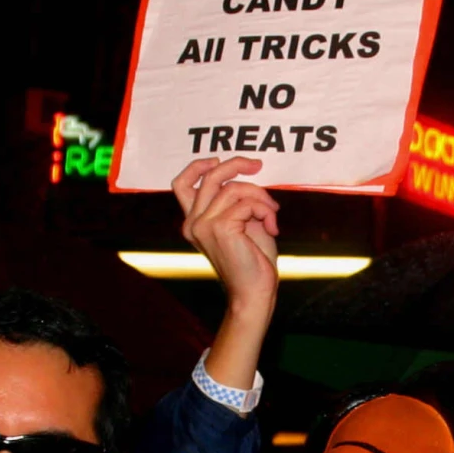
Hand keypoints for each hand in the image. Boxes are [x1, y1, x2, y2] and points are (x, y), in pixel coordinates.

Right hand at [174, 156, 280, 391]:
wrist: (255, 293)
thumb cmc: (253, 261)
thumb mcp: (244, 223)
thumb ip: (237, 201)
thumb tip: (245, 175)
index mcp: (194, 221)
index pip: (181, 184)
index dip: (198, 166)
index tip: (219, 159)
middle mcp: (193, 222)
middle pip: (209, 176)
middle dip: (236, 165)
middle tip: (258, 165)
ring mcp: (203, 225)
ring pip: (233, 188)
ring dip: (260, 196)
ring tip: (272, 214)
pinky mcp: (220, 228)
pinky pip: (247, 202)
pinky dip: (265, 210)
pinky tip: (272, 227)